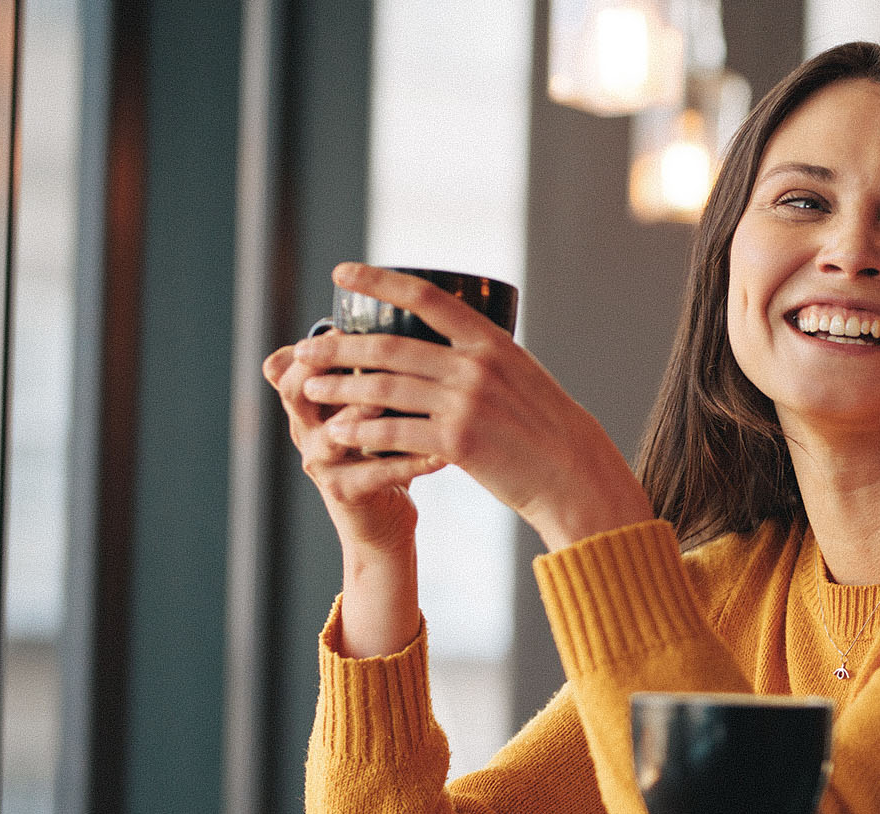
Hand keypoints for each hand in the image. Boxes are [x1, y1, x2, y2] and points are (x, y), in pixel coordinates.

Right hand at [263, 331, 441, 556]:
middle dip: (329, 368)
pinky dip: (412, 461)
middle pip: (296, 390)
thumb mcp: (374, 404)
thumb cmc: (386, 449)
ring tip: (401, 398)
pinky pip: (378, 473)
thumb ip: (379, 366)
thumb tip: (412, 307)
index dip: (314, 343)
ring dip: (365, 413)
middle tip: (371, 352)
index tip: (345, 324)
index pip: (292, 363)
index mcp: (311, 401)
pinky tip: (443, 452)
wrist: (384, 517)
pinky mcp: (346, 492)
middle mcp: (307, 428)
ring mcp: (322, 462)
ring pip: (335, 432)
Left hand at [290, 263, 654, 549]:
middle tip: (305, 348)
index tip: (342, 272)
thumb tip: (442, 347)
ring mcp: (466, 403)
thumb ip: (481, 360)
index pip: (425, 295)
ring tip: (310, 388)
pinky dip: (361, 432)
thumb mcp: (521, 377)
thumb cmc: (546, 428)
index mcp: (491, 341)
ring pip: (384, 389)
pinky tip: (338, 432)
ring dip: (340, 388)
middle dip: (339, 346)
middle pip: (390, 346)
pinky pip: (395, 432)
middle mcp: (476, 365)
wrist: (574, 474)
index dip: (379, 280)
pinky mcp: (458, 443)